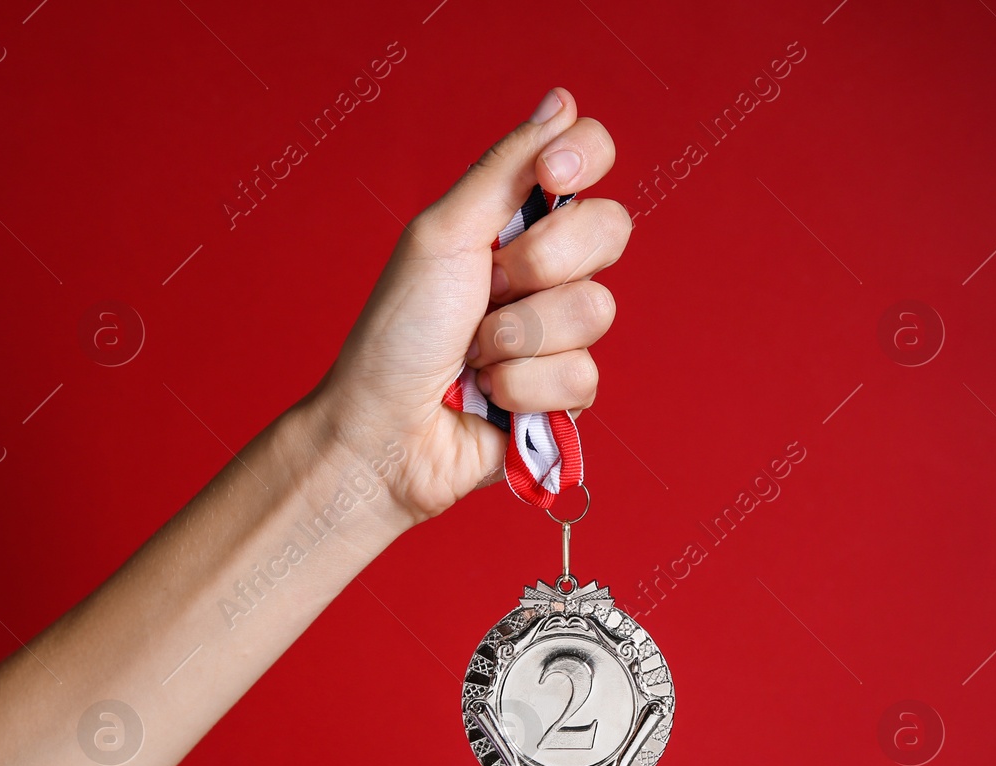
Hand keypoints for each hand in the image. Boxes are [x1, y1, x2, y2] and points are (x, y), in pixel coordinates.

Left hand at [313, 87, 631, 523]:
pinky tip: (492, 398)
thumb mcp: (443, 235)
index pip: (589, 158)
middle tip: (488, 287)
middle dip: (542, 261)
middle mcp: (547, 270)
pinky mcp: (567, 393)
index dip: (584, 159)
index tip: (550, 176)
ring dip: (520, 337)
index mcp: (515, 219)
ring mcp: (561, 332)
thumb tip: (562, 102)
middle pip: (611, 228)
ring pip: (597, 310)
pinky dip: (525, 388)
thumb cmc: (397, 334)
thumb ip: (506, 169)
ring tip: (476, 355)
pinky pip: (583, 377)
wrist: (384, 432)